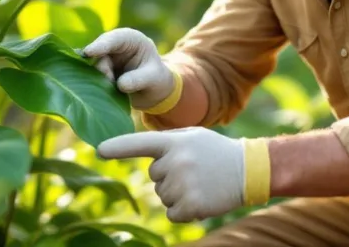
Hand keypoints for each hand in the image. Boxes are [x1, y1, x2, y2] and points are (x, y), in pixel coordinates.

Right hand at [80, 28, 175, 111]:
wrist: (152, 90)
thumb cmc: (156, 79)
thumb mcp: (154, 78)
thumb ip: (139, 79)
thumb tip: (120, 84)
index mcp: (132, 39)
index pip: (115, 38)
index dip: (101, 44)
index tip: (89, 52)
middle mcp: (115, 46)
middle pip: (99, 52)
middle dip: (101, 68)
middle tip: (110, 82)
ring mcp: (106, 58)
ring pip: (94, 67)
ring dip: (100, 80)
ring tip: (116, 90)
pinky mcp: (100, 72)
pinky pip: (92, 77)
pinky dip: (96, 85)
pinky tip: (103, 93)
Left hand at [98, 127, 251, 222]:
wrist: (249, 170)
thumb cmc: (216, 152)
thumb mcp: (193, 136)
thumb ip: (167, 142)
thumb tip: (145, 156)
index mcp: (174, 141)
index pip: (140, 143)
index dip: (118, 147)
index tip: (99, 151)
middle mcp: (175, 161)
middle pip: (154, 176)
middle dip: (170, 176)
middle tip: (195, 170)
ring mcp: (183, 183)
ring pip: (163, 195)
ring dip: (178, 193)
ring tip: (201, 182)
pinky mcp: (190, 205)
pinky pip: (172, 213)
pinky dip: (184, 210)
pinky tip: (201, 198)